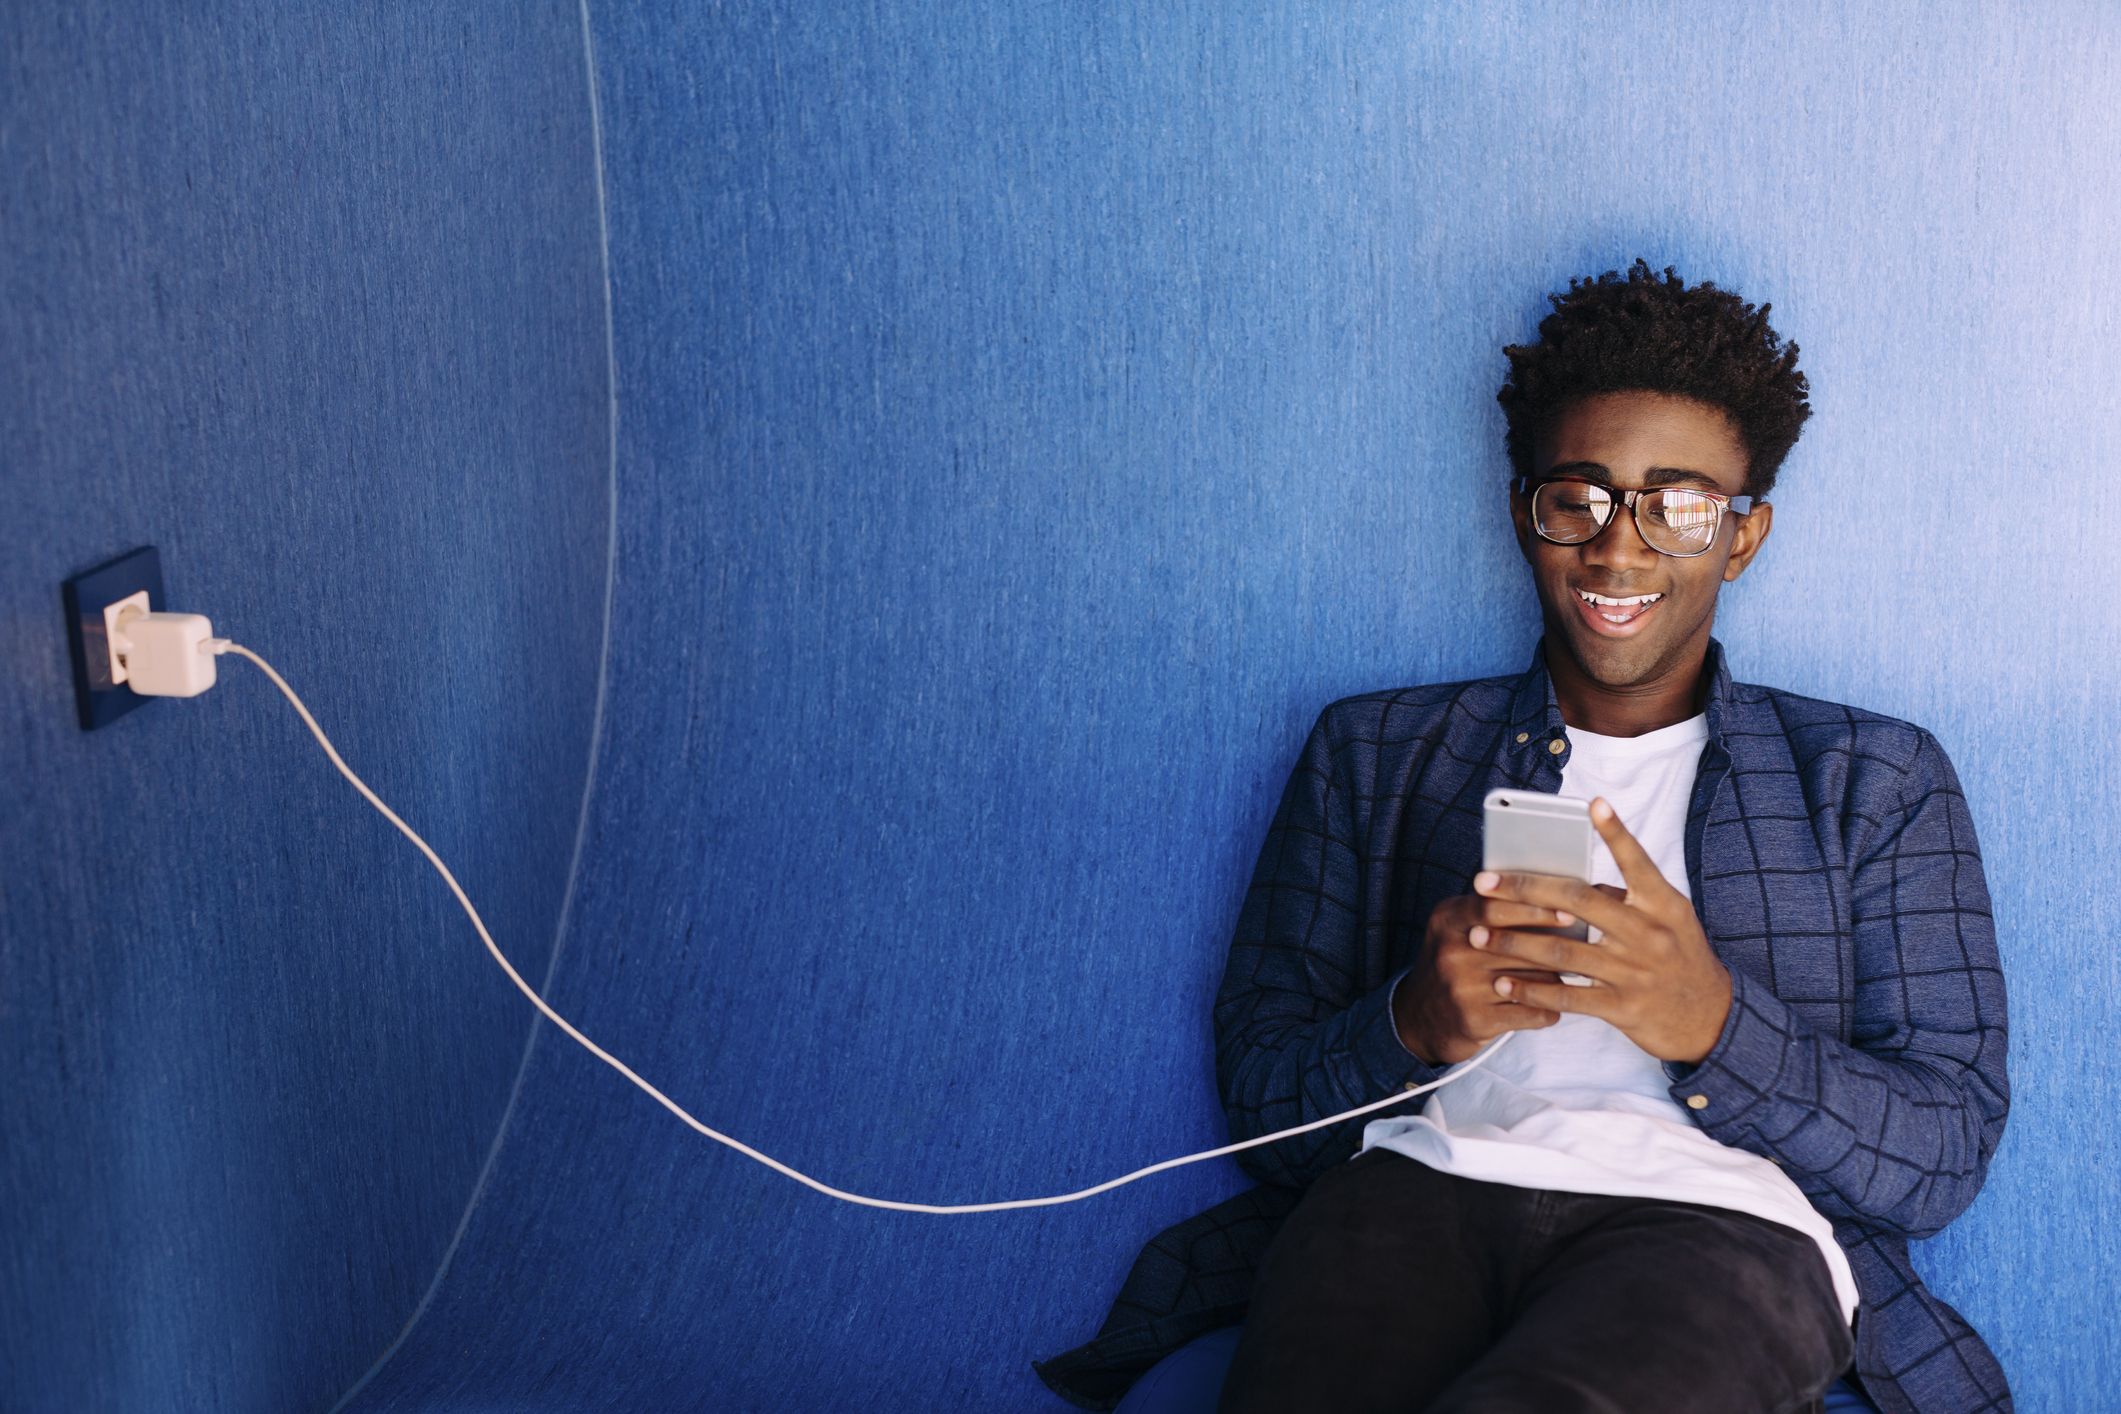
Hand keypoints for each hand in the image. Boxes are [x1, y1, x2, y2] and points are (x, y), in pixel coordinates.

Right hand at [1394, 891, 1573, 1064]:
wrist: (1420, 1017)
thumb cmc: (1453, 963)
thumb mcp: (1456, 927)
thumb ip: (1491, 908)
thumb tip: (1552, 893)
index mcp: (1447, 921)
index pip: (1493, 906)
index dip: (1534, 908)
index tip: (1568, 911)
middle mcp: (1450, 953)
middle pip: (1519, 945)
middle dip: (1557, 946)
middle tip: (1587, 946)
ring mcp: (1461, 988)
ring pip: (1531, 980)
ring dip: (1557, 979)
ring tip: (1573, 975)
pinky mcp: (1475, 1020)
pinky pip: (1531, 1012)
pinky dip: (1549, 1009)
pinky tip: (1553, 1005)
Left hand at [1470, 796, 1732, 1064]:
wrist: (1712, 1019)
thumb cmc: (1679, 957)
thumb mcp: (1669, 920)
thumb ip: (1628, 898)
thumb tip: (1574, 878)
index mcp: (1664, 904)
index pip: (1637, 863)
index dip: (1616, 833)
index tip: (1593, 804)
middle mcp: (1649, 933)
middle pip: (1578, 902)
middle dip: (1525, 890)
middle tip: (1483, 882)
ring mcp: (1635, 972)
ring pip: (1563, 950)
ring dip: (1514, 941)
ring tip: (1478, 933)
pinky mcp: (1622, 1008)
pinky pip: (1567, 995)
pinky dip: (1531, 988)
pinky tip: (1503, 982)